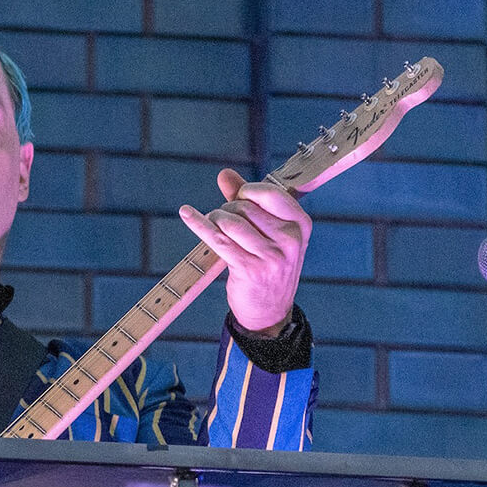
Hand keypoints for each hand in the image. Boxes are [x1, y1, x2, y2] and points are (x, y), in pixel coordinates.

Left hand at [178, 169, 311, 335]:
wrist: (270, 312)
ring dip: (214, 219)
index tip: (237, 200)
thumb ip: (248, 201)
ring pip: (230, 222)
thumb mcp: (269, 234)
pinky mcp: (248, 269)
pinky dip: (198, 224)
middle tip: (222, 220)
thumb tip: (225, 174)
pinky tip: (186, 214)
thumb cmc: (268, 267)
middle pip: (245, 207)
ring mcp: (270, 256)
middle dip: (227, 209)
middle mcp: (289, 240)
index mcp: (300, 225)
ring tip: (213, 225)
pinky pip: (217, 239)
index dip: (247, 192)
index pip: (270, 193)